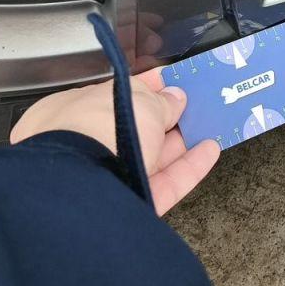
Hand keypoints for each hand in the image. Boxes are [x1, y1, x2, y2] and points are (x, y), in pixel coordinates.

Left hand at [11, 68, 218, 214]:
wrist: (85, 187)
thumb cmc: (101, 127)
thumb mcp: (139, 100)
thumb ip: (161, 99)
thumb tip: (174, 97)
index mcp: (74, 110)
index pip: (114, 96)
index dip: (146, 87)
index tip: (174, 80)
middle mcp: (86, 145)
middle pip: (134, 130)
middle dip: (166, 119)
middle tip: (196, 106)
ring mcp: (107, 178)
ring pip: (151, 158)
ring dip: (181, 142)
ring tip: (211, 127)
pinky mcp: (129, 204)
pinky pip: (163, 183)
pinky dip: (188, 167)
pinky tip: (209, 151)